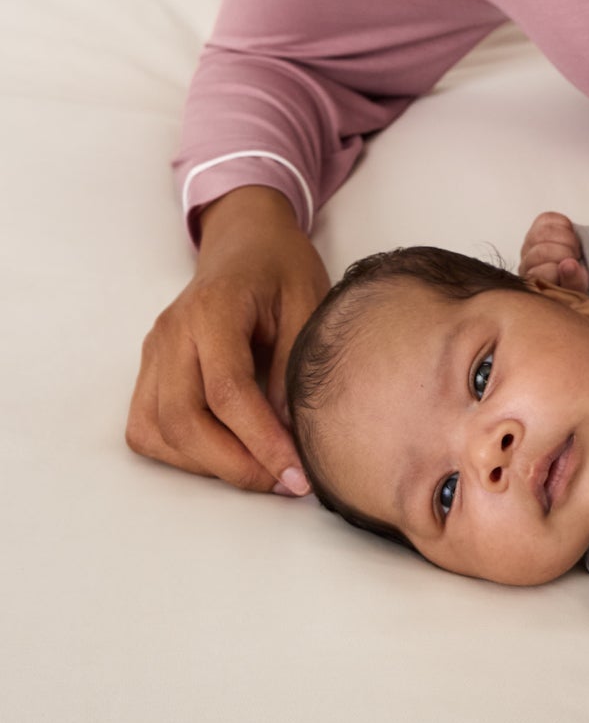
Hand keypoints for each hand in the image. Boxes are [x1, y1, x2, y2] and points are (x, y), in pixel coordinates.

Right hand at [126, 187, 330, 493]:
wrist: (246, 239)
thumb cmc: (282, 267)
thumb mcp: (308, 302)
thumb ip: (295, 366)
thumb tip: (289, 436)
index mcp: (213, 309)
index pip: (227, 390)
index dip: (260, 440)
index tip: (296, 474)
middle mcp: (172, 332)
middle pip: (183, 418)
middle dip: (233, 464)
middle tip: (282, 482)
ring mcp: (153, 351)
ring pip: (157, 429)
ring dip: (205, 464)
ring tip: (259, 471)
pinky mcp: (149, 368)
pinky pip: (147, 425)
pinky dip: (180, 452)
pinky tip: (224, 454)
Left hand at [519, 210, 588, 291]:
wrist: (579, 268)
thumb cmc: (577, 282)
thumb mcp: (580, 290)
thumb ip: (575, 281)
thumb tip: (568, 264)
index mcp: (534, 285)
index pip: (543, 273)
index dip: (565, 270)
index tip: (576, 271)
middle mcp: (527, 264)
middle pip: (541, 252)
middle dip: (566, 253)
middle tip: (577, 258)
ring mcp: (530, 244)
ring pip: (543, 233)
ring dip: (567, 238)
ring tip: (574, 248)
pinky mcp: (538, 226)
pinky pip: (548, 218)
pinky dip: (564, 225)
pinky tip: (569, 236)